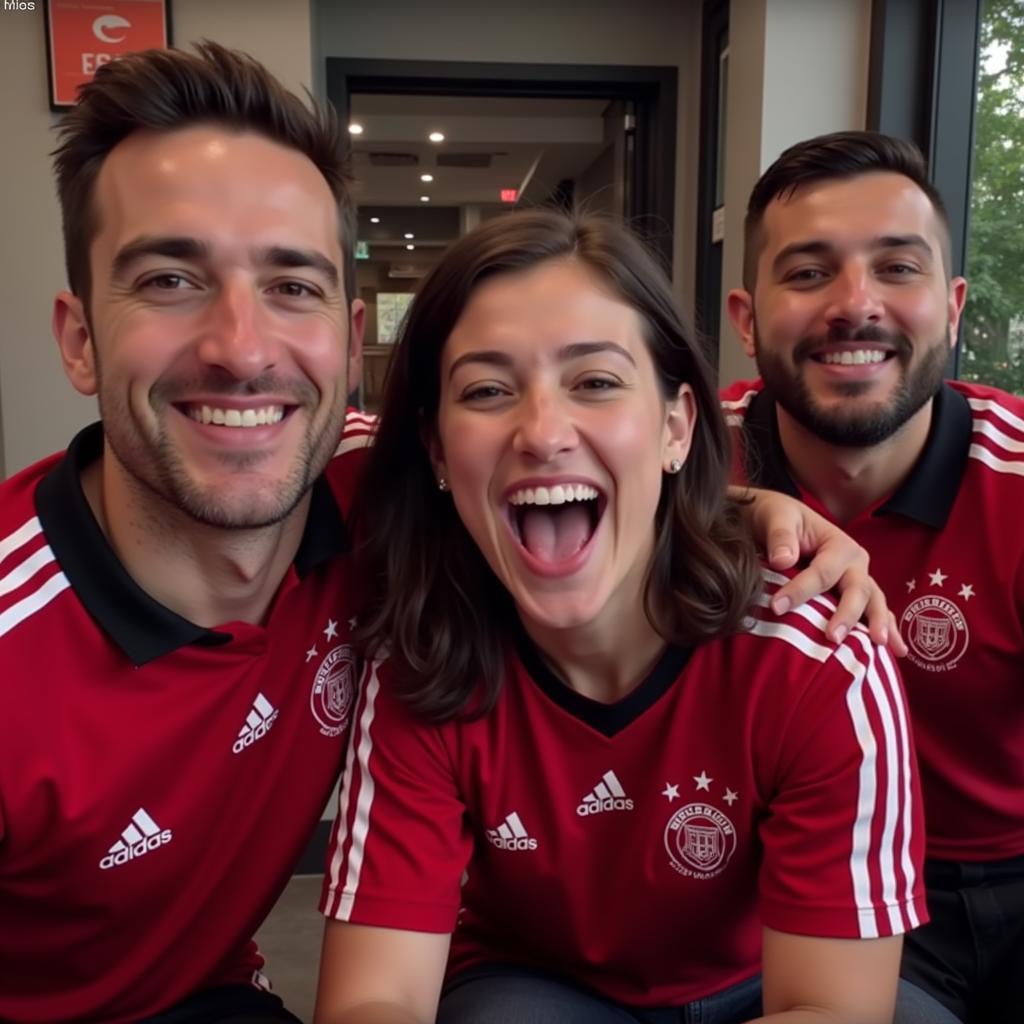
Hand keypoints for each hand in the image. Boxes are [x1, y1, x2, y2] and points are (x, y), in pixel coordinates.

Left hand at [738, 487, 906, 654]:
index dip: (801, 590)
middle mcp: (855, 564)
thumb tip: (782, 559)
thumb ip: (780, 537)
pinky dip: (886, 629)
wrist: (779, 522)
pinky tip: (896, 651)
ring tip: (880, 645)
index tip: (777, 607)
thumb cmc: (778, 520)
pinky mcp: (855, 596)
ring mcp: (859, 580)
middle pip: (857, 590)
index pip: (822, 572)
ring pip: (873, 603)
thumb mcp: (776, 519)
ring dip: (877, 624)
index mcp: (839, 545)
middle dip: (847, 614)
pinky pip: (874, 612)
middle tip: (833, 637)